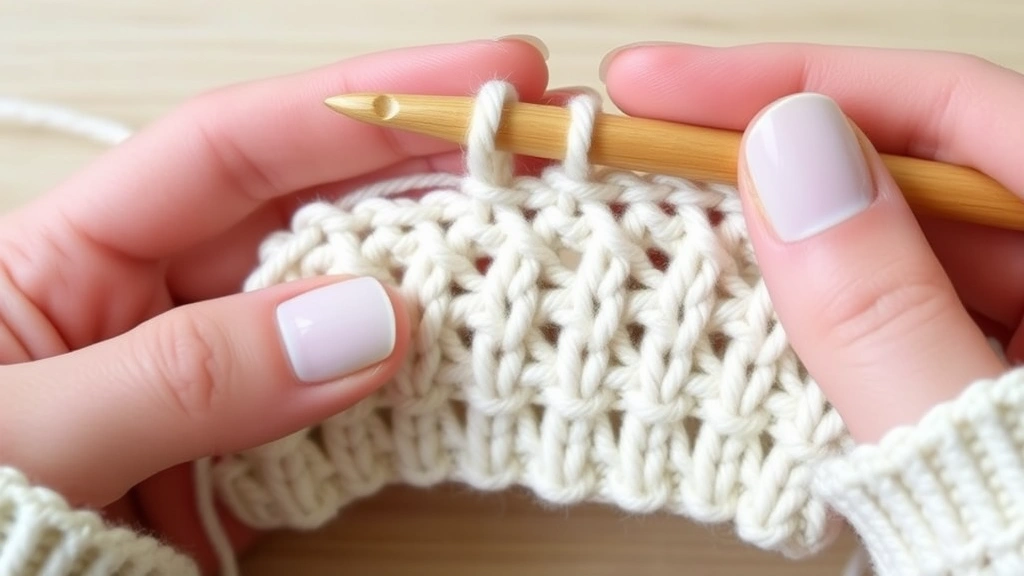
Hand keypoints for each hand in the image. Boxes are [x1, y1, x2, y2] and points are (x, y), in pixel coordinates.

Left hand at [0, 37, 549, 571]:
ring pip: (348, 308)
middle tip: (545, 152)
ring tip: (539, 241)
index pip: (234, 148)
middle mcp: (160, 303)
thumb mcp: (30, 437)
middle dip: (429, 174)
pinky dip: (414, 389)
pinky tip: (479, 358)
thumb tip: (369, 323)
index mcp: (74, 258)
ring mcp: (220, 381)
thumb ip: (186, 376)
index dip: (364, 103)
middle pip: (312, 212)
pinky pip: (348, 404)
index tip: (482, 81)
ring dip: (440, 278)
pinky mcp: (255, 456)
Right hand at [601, 43, 1020, 442]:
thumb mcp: (962, 442)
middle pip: (909, 168)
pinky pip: (893, 310)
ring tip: (661, 229)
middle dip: (769, 161)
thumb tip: (785, 151)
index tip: (654, 87)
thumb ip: (883, 313)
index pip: (948, 106)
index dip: (797, 82)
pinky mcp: (988, 375)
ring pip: (889, 242)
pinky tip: (739, 304)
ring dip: (777, 237)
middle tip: (637, 152)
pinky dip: (814, 307)